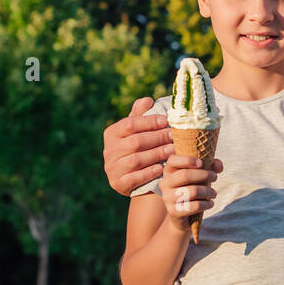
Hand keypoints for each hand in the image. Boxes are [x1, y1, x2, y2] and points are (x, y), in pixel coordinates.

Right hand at [103, 97, 224, 196]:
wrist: (130, 178)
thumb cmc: (136, 149)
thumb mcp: (135, 131)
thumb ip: (140, 116)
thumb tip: (148, 100)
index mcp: (112, 133)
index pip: (129, 124)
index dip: (148, 122)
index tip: (166, 120)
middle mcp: (109, 150)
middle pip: (135, 142)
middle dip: (157, 138)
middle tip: (174, 136)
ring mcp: (112, 168)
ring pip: (135, 160)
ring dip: (156, 154)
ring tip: (172, 150)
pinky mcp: (118, 183)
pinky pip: (134, 178)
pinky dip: (148, 173)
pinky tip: (161, 168)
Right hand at [161, 154, 220, 230]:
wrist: (182, 215)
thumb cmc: (192, 189)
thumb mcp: (201, 175)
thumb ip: (211, 166)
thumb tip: (218, 166)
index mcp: (169, 171)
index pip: (173, 160)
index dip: (188, 160)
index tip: (201, 163)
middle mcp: (165, 183)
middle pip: (185, 175)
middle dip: (204, 175)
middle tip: (215, 177)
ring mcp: (167, 198)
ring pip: (192, 191)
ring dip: (208, 191)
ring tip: (213, 193)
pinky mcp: (173, 211)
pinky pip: (194, 206)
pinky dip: (206, 204)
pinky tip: (210, 203)